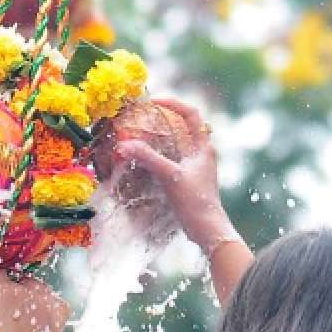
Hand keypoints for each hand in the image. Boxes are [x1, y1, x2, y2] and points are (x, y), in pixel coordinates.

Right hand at [114, 99, 239, 253]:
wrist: (207, 229)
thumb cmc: (195, 201)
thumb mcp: (170, 176)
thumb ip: (149, 158)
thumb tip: (124, 145)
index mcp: (203, 147)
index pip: (191, 114)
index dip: (174, 104)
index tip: (154, 102)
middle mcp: (202, 154)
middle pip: (184, 127)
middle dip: (165, 119)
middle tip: (144, 117)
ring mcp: (196, 167)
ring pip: (178, 144)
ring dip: (161, 137)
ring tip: (142, 135)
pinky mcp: (189, 180)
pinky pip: (173, 159)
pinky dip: (160, 154)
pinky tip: (146, 161)